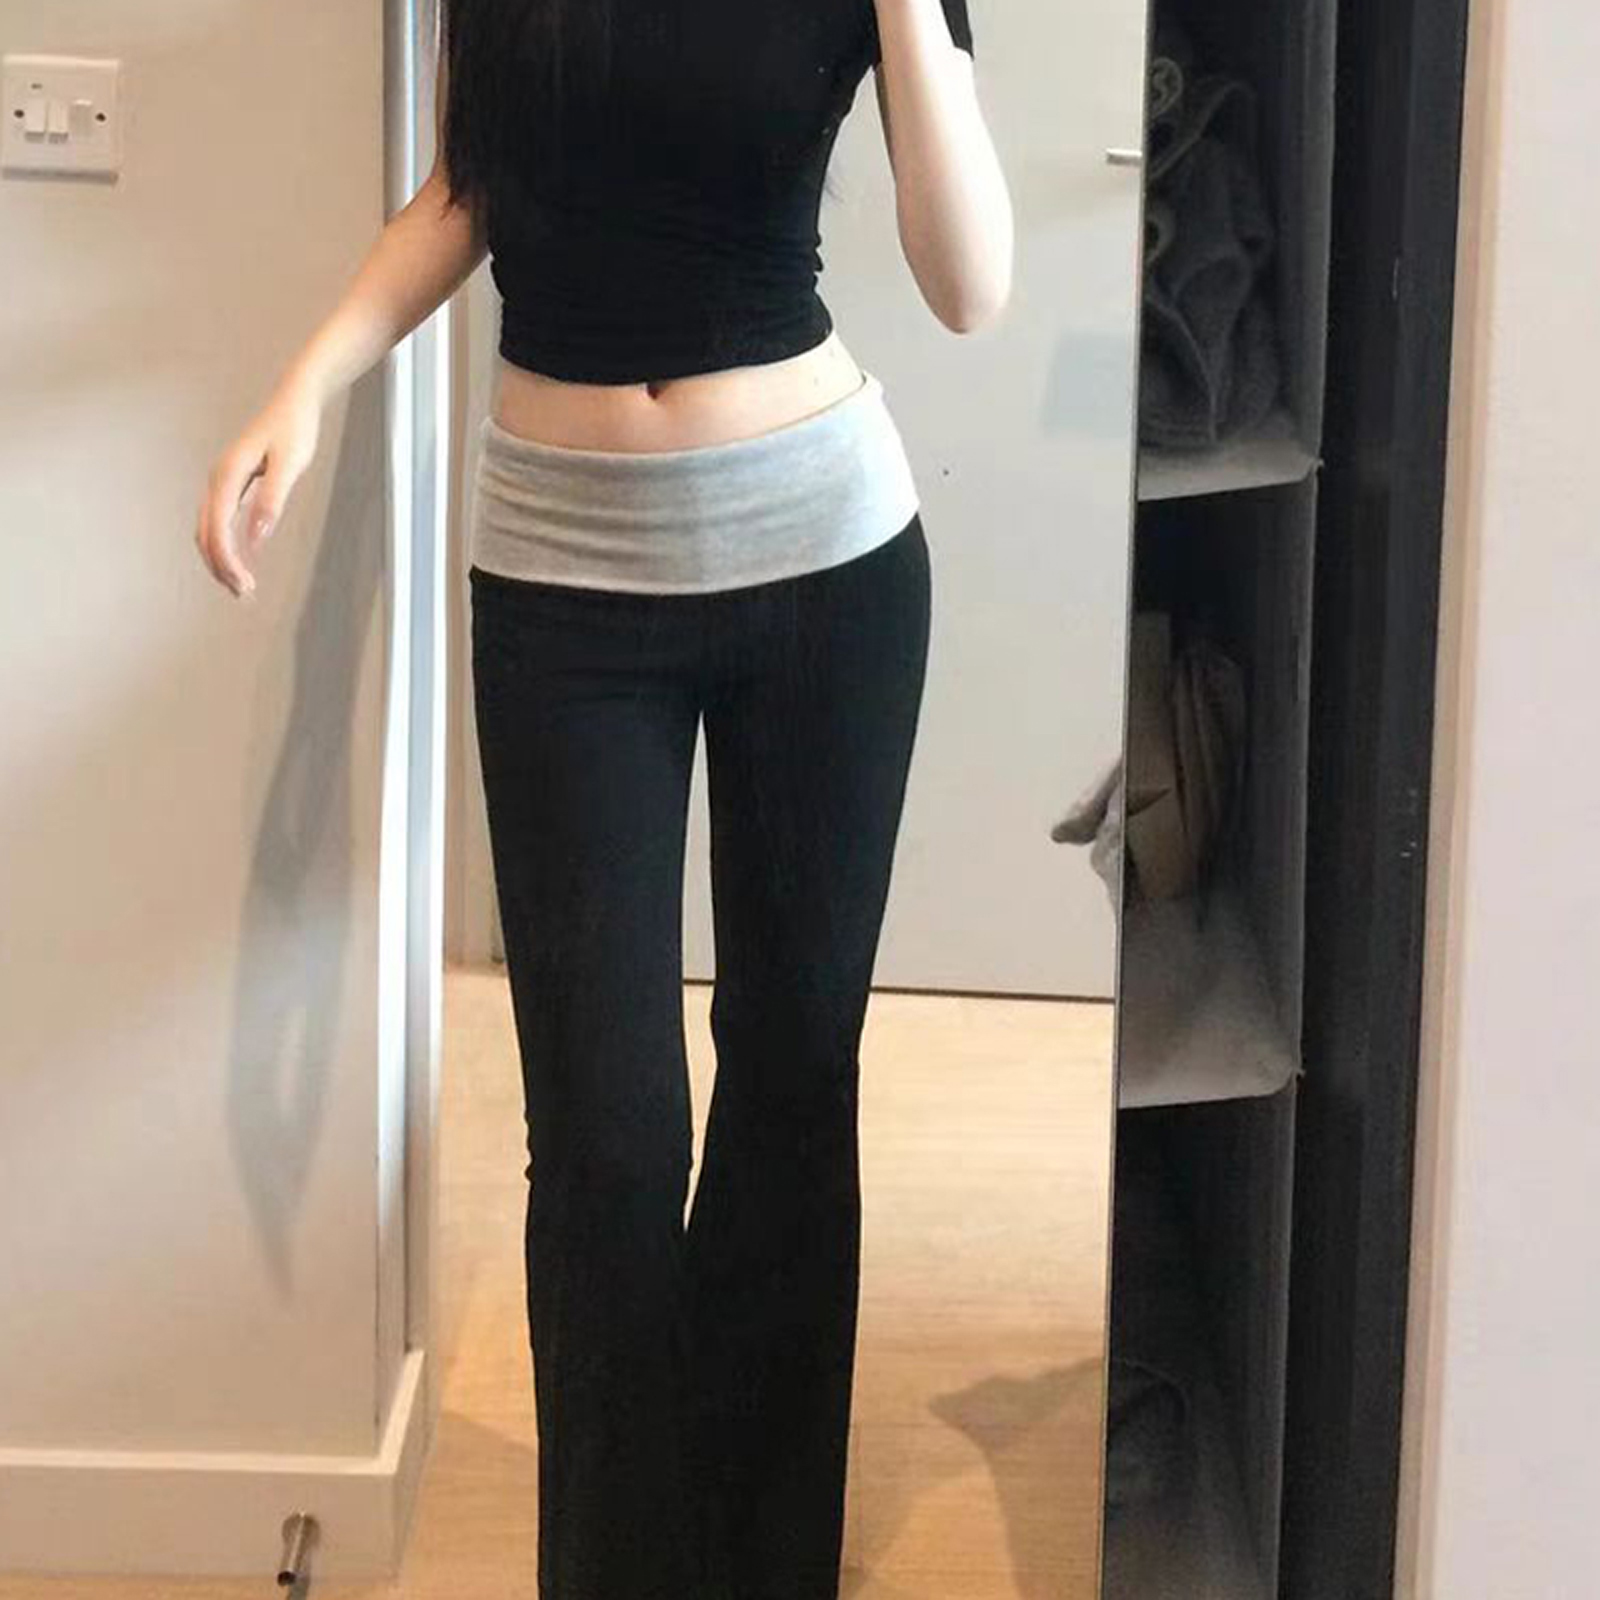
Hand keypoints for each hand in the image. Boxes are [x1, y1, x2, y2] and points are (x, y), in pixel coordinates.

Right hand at [193, 380, 322, 598]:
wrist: (293, 402)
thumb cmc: (294, 430)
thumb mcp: (289, 465)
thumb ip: (272, 500)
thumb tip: (257, 539)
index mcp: (227, 475)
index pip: (216, 528)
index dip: (226, 560)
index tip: (244, 585)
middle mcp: (217, 479)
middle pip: (206, 533)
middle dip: (220, 566)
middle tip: (244, 594)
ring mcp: (221, 482)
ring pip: (208, 529)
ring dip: (220, 560)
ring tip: (242, 587)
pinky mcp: (231, 485)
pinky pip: (218, 521)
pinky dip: (224, 545)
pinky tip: (240, 561)